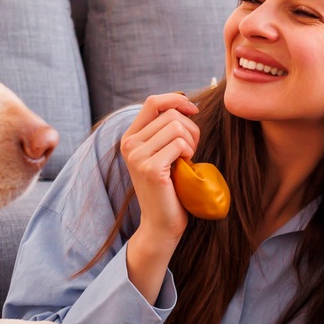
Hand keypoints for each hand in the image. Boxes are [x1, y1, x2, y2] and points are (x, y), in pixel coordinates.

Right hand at [120, 92, 200, 251]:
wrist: (162, 223)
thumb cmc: (169, 186)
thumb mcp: (162, 152)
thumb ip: (165, 129)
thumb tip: (187, 103)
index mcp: (130, 138)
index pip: (153, 102)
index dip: (177, 99)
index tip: (194, 110)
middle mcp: (129, 144)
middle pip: (170, 114)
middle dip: (191, 128)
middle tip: (191, 151)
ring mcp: (137, 156)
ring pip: (177, 126)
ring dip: (191, 141)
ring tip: (187, 160)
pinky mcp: (151, 168)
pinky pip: (180, 143)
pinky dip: (189, 152)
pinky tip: (185, 167)